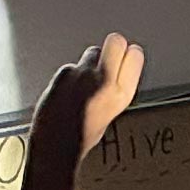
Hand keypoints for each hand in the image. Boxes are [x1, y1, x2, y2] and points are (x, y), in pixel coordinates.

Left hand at [32, 35, 145, 162]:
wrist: (54, 147)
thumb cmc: (80, 138)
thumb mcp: (110, 114)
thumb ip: (113, 90)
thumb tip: (113, 72)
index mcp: (121, 94)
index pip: (135, 55)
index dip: (128, 55)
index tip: (125, 57)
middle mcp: (105, 81)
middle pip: (116, 41)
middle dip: (111, 47)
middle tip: (105, 60)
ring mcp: (83, 75)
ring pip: (92, 52)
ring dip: (88, 63)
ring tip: (81, 83)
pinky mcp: (63, 73)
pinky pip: (70, 67)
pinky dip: (68, 76)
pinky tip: (64, 93)